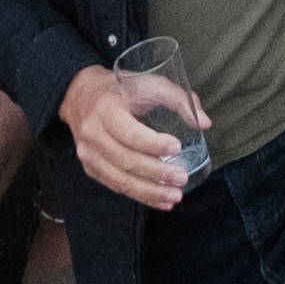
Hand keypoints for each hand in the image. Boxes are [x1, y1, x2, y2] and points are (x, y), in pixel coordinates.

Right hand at [66, 60, 204, 209]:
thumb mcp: (147, 82)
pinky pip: (116, 186)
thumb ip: (178, 98)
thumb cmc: (120, 89)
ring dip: (149, 192)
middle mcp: (93, 133)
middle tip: (181, 177)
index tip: (176, 147)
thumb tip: (204, 123)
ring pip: (120, 180)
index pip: (128, 132)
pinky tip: (160, 201)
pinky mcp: (91, 168)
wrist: (80, 95)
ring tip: (175, 195)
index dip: (153, 144)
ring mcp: (89, 154)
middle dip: (157, 173)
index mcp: (105, 109)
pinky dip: (140, 196)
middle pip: (126, 160)